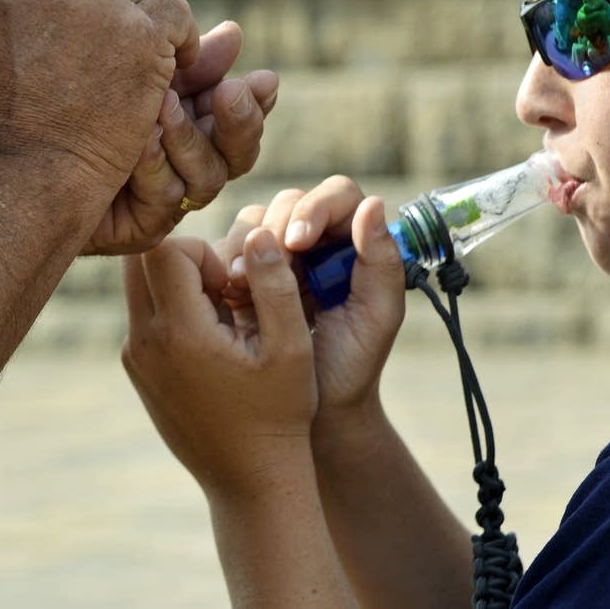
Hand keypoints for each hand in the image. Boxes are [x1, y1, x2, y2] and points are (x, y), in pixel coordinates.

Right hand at [0, 0, 198, 213]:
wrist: (37, 169)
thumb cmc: (5, 120)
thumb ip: (6, 1)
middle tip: (119, 20)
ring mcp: (99, 4)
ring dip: (147, 13)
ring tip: (141, 50)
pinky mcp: (141, 33)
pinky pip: (176, 11)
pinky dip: (180, 37)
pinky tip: (172, 62)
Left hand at [83, 21, 280, 255]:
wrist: (23, 153)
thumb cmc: (81, 109)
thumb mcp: (140, 76)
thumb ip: (188, 62)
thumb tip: (235, 33)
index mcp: (198, 130)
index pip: (241, 121)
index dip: (257, 103)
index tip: (263, 79)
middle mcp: (191, 170)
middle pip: (238, 157)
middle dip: (238, 123)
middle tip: (229, 91)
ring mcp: (168, 202)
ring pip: (206, 179)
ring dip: (187, 138)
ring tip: (163, 104)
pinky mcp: (142, 228)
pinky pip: (162, 199)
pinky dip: (151, 164)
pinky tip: (137, 138)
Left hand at [122, 231, 316, 501]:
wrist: (250, 478)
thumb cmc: (279, 412)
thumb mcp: (290, 347)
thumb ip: (274, 284)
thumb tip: (259, 232)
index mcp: (180, 332)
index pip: (166, 248)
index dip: (203, 252)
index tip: (232, 285)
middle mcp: (145, 341)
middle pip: (141, 258)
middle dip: (182, 257)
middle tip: (222, 289)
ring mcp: (135, 357)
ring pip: (138, 284)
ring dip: (176, 282)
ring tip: (219, 314)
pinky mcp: (136, 369)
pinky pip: (143, 314)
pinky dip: (172, 309)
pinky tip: (210, 342)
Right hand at [220, 178, 406, 417]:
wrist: (310, 412)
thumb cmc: (351, 366)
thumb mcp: (377, 317)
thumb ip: (382, 263)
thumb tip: (374, 204)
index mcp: (355, 244)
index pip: (338, 197)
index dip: (315, 209)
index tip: (298, 242)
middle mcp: (318, 242)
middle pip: (292, 200)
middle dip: (276, 228)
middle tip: (268, 267)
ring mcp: (280, 257)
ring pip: (258, 219)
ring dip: (249, 245)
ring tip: (242, 283)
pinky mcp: (247, 274)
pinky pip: (231, 248)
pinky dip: (227, 261)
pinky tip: (230, 291)